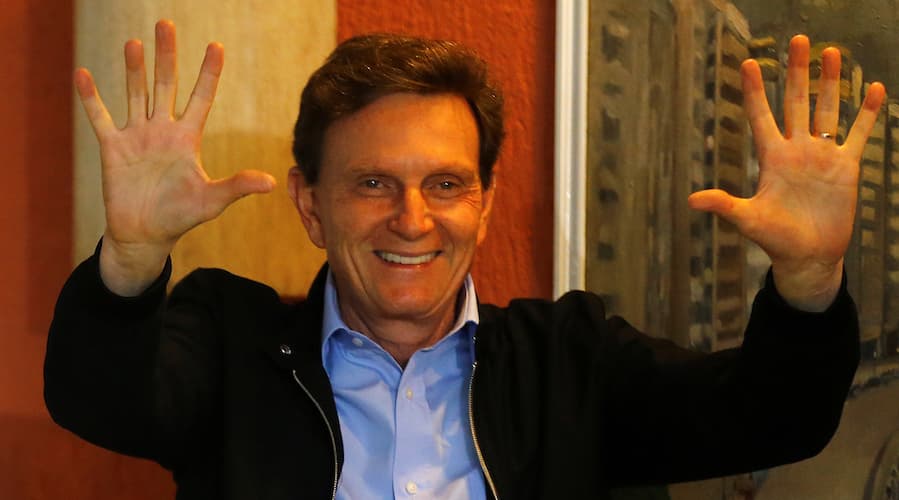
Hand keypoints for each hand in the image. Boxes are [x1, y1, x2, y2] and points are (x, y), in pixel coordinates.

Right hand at [76, 20, 275, 294]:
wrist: (145, 235)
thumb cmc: (181, 217)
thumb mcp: (212, 200)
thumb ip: (237, 186)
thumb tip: (271, 183)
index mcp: (187, 138)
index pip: (201, 97)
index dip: (208, 73)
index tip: (216, 46)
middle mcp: (162, 130)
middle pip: (165, 85)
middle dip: (166, 56)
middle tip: (166, 24)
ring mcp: (136, 136)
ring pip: (135, 94)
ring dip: (134, 69)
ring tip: (134, 43)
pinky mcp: (113, 148)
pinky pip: (100, 117)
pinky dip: (91, 98)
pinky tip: (82, 74)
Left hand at [688, 35, 885, 310]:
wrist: (807, 257)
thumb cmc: (775, 240)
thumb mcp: (748, 220)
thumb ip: (725, 205)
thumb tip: (692, 201)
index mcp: (771, 158)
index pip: (760, 115)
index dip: (754, 91)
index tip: (747, 63)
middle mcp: (796, 150)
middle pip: (795, 102)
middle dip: (796, 72)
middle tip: (798, 40)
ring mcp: (821, 156)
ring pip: (827, 110)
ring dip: (829, 82)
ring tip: (832, 52)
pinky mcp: (846, 168)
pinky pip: (858, 135)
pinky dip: (866, 114)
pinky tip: (872, 88)